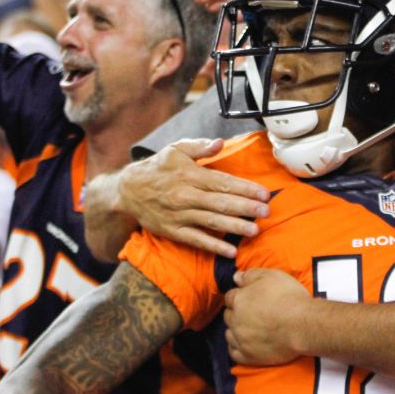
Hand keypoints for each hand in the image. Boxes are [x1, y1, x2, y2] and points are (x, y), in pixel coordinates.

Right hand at [119, 139, 269, 257]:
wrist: (128, 190)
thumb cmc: (157, 167)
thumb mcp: (175, 150)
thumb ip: (199, 147)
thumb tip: (220, 142)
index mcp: (190, 175)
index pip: (223, 182)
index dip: (245, 188)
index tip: (264, 193)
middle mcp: (186, 195)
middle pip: (221, 202)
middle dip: (246, 208)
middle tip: (267, 212)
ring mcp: (179, 215)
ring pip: (211, 221)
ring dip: (234, 227)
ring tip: (254, 230)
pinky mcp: (173, 231)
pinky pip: (196, 240)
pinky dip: (213, 246)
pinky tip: (230, 251)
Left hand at [225, 268, 310, 365]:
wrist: (303, 325)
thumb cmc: (289, 298)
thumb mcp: (272, 275)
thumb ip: (251, 275)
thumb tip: (236, 276)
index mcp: (239, 300)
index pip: (230, 297)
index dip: (239, 296)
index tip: (248, 298)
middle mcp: (236, 320)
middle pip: (228, 315)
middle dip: (237, 313)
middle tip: (251, 313)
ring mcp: (241, 340)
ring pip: (229, 334)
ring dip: (236, 330)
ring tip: (249, 329)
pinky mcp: (249, 356)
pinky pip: (234, 353)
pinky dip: (237, 348)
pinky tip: (245, 344)